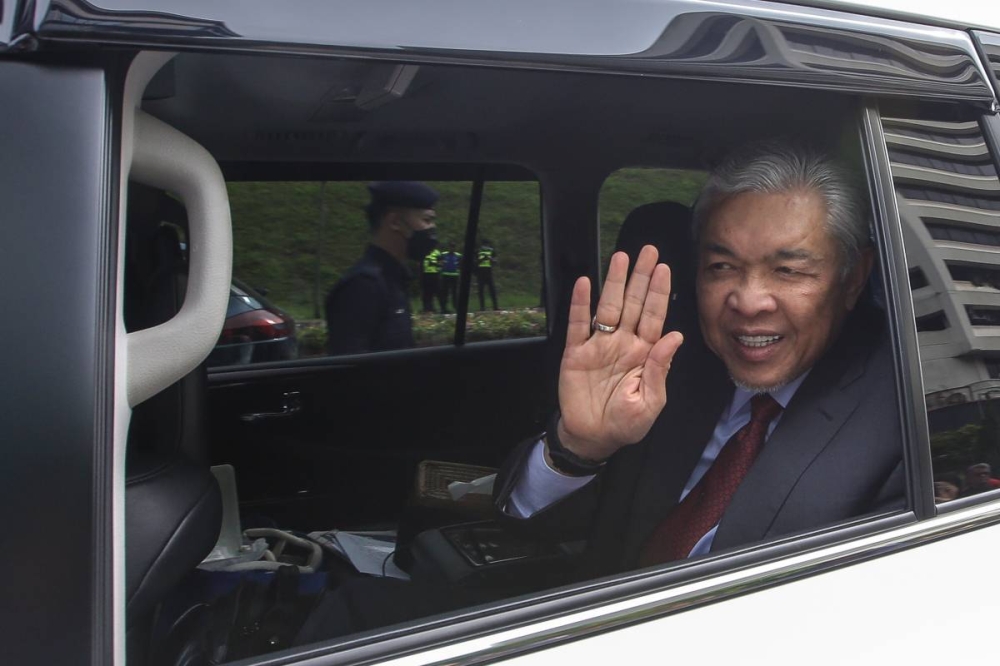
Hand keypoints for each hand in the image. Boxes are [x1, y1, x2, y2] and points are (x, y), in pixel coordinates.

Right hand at [555, 245, 683, 461]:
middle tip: (647, 251)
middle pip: (633, 304)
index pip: (654, 317)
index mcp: (644, 353)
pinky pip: (579, 324)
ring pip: (609, 307)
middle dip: (640, 277)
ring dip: (614, 283)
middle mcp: (623, 343)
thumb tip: (675, 336)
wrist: (593, 437)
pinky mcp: (576, 353)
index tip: (664, 269)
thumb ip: (660, 369)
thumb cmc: (625, 423)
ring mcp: (599, 346)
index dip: (658, 293)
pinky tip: (585, 284)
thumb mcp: (650, 402)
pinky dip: (581, 304)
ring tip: (620, 258)